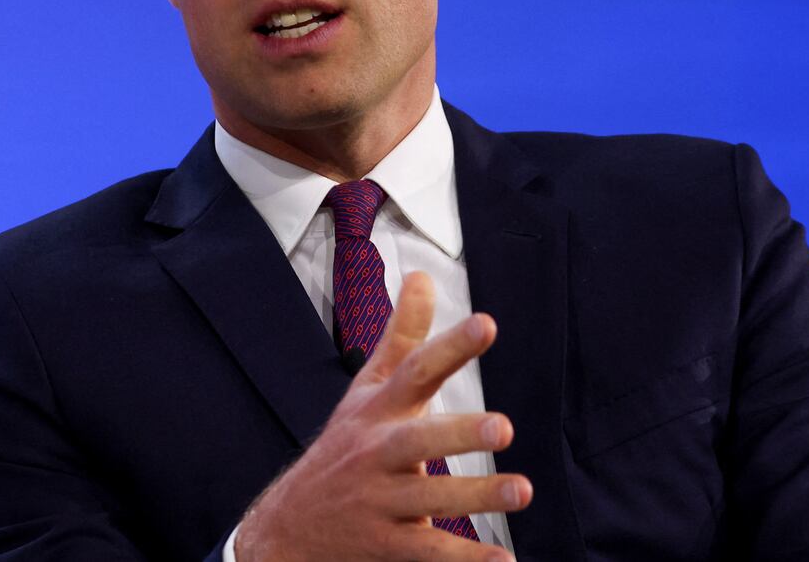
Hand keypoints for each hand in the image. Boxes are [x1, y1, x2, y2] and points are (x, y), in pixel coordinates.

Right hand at [233, 272, 530, 561]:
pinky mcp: (385, 545)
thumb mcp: (366, 391)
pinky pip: (427, 552)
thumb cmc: (344, 449)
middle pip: (416, 439)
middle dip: (458, 433)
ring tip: (522, 491)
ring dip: (476, 496)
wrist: (287, 525)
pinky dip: (465, 560)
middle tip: (503, 427)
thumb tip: (422, 275)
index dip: (450, 347)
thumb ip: (402, 337)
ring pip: (429, 499)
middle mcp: (376, 452)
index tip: (487, 324)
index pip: (414, 371)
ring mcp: (378, 501)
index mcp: (377, 410)